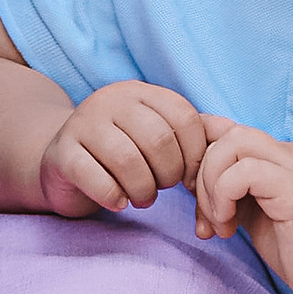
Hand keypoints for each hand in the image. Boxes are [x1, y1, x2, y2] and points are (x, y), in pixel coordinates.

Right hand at [36, 79, 212, 219]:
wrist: (61, 160)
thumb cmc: (121, 152)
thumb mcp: (153, 135)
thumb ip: (190, 134)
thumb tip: (232, 133)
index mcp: (139, 92)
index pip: (184, 117)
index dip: (195, 154)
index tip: (188, 177)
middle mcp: (110, 100)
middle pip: (159, 139)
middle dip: (169, 175)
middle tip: (162, 189)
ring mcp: (82, 124)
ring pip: (128, 160)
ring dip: (143, 190)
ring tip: (142, 198)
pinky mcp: (62, 153)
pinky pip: (96, 179)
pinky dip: (115, 197)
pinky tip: (118, 201)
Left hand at [193, 117, 292, 293]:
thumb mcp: (253, 212)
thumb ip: (230, 190)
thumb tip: (187, 179)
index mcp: (277, 156)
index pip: (225, 128)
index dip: (200, 156)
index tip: (196, 195)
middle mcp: (286, 152)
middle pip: (223, 134)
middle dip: (200, 174)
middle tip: (206, 217)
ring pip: (232, 143)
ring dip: (211, 185)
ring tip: (220, 222)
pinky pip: (244, 171)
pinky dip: (224, 195)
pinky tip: (230, 225)